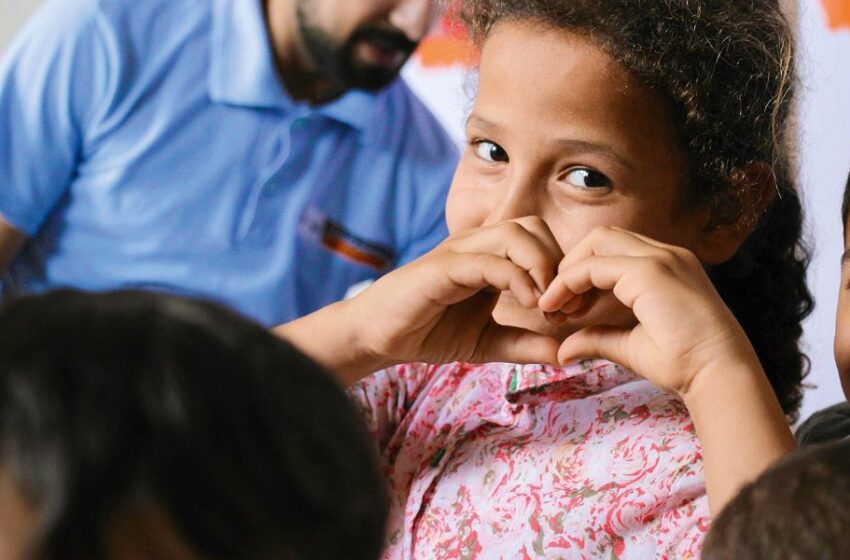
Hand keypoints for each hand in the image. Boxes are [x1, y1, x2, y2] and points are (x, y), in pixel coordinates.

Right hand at [349, 217, 563, 368]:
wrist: (378, 336)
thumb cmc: (428, 331)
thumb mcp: (487, 343)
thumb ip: (523, 345)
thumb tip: (564, 355)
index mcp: (489, 256)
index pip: (539, 239)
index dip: (562, 268)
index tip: (570, 310)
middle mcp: (476, 245)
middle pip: (533, 226)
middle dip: (557, 262)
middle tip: (563, 306)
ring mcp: (458, 251)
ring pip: (514, 233)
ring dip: (541, 266)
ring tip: (546, 305)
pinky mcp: (442, 267)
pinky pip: (488, 261)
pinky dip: (516, 278)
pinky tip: (527, 304)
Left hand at [539, 226, 759, 398]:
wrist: (717, 373)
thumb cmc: (684, 364)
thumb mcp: (630, 346)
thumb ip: (598, 338)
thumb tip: (564, 350)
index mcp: (666, 267)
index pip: (613, 251)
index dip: (583, 275)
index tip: (567, 311)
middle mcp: (665, 254)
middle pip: (601, 237)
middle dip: (572, 265)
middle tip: (557, 305)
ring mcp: (659, 258)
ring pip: (596, 241)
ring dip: (568, 271)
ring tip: (557, 308)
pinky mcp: (649, 271)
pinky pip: (593, 265)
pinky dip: (569, 282)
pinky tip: (560, 308)